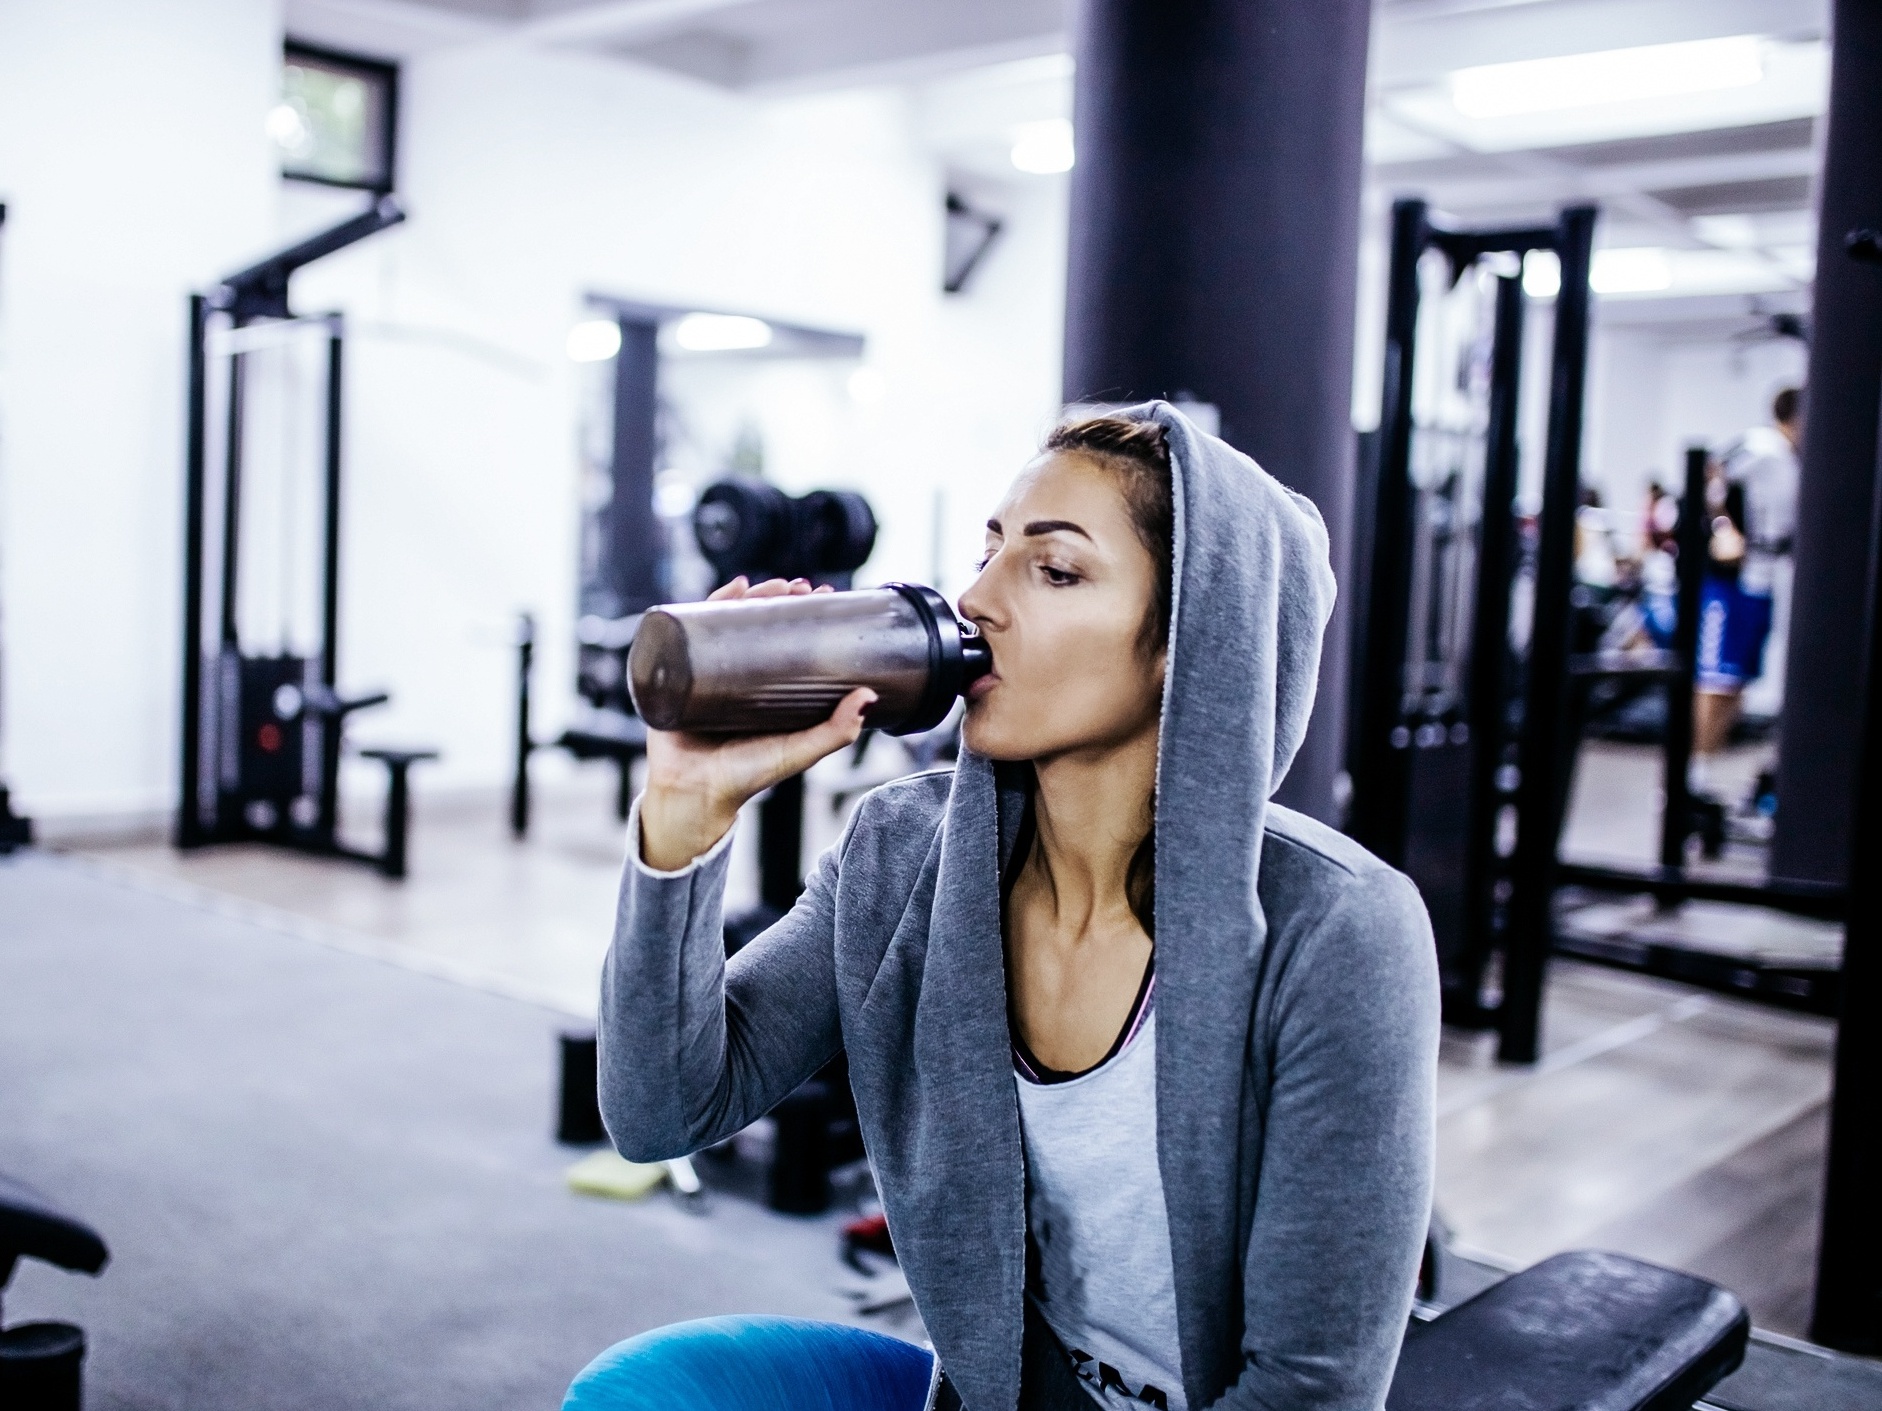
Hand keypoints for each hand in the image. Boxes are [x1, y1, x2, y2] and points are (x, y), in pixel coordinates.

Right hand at [639, 576, 876, 871]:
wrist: (693, 796)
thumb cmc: (745, 778)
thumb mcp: (798, 751)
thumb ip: (835, 731)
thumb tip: (870, 696)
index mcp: (767, 689)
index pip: (789, 639)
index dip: (806, 614)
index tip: (827, 595)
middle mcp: (738, 676)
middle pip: (758, 623)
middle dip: (779, 598)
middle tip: (800, 586)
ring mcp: (706, 671)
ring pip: (726, 622)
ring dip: (747, 595)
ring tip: (766, 583)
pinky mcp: (677, 672)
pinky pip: (689, 631)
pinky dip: (705, 605)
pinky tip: (729, 589)